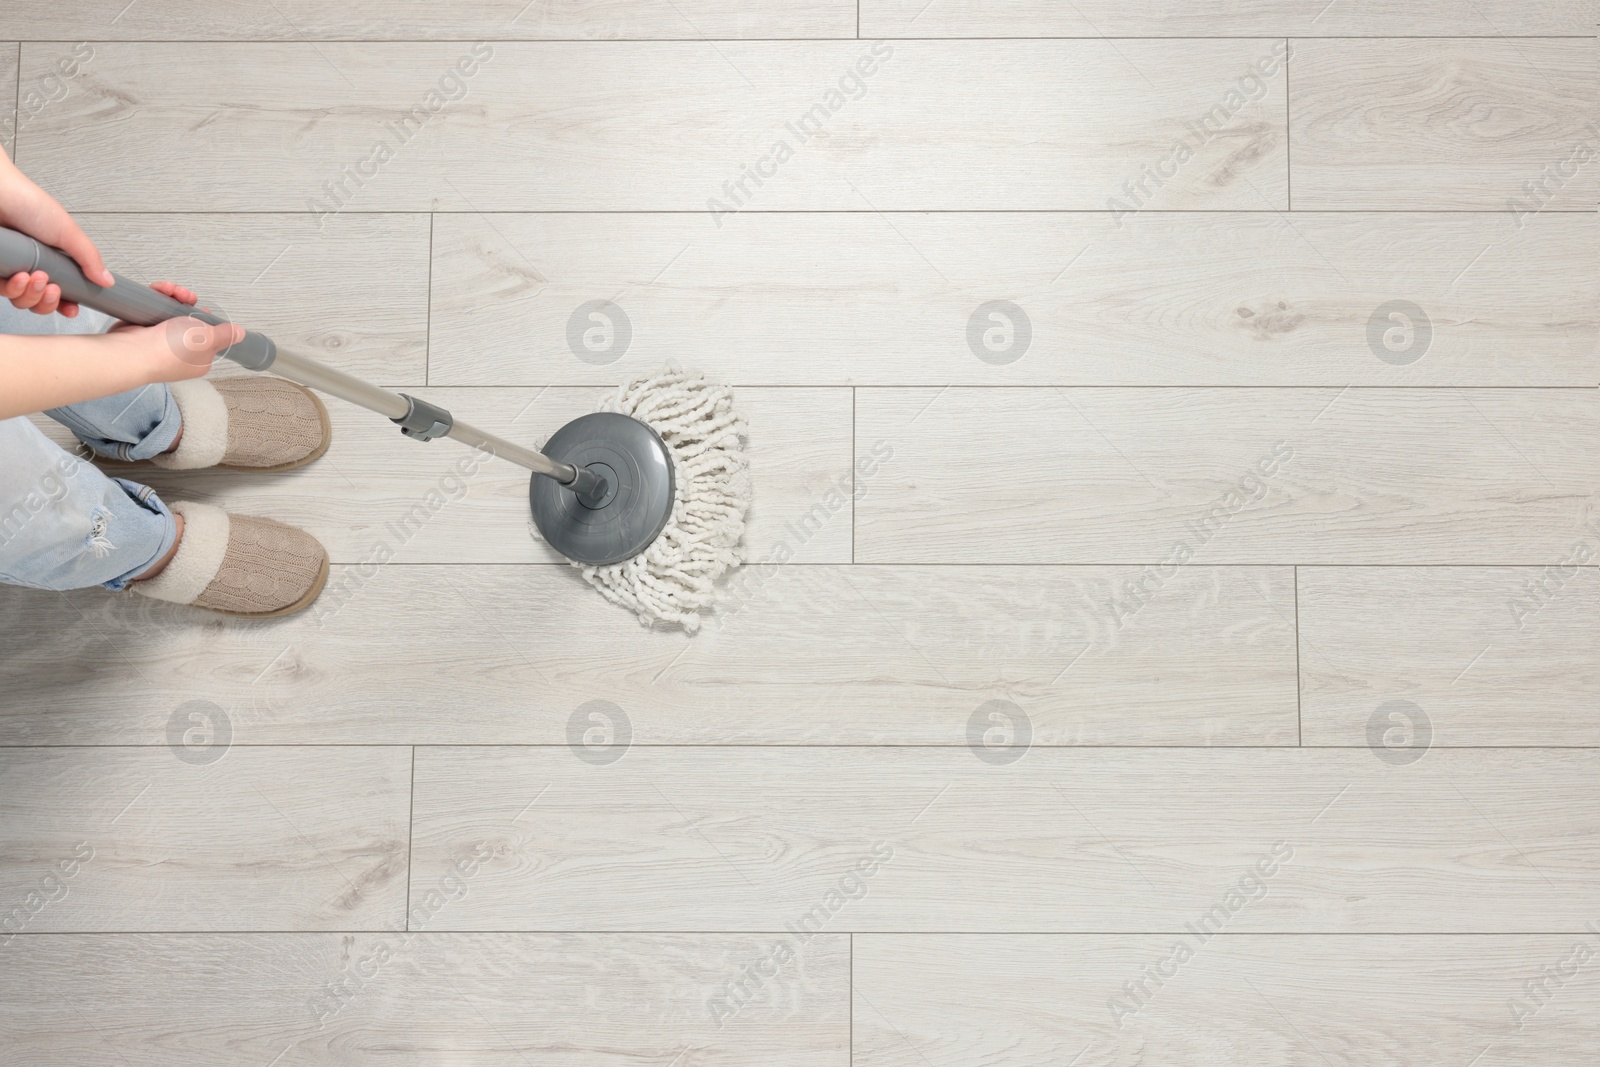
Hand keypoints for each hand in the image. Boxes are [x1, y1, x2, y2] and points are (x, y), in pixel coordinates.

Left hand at [0, 150, 115, 316]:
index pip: (61, 291)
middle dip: (49, 301)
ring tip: (37, 277)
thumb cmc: (25, 201)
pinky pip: (2, 292)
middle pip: (41, 302)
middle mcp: (30, 264)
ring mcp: (10, 267)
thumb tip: (106, 279)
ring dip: (32, 294)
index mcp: (51, 258)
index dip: (65, 303)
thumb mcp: (67, 231)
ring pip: (21, 300)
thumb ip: (89, 258)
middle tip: (53, 287)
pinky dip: (12, 288)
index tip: (71, 307)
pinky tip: (19, 275)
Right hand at [104, 281, 242, 382]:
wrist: (132, 350)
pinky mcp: (142, 328)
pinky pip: (154, 307)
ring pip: (171, 310)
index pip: (208, 337)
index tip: (204, 312)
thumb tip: (240, 333)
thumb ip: (225, 335)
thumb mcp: (209, 339)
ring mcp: (159, 339)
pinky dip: (157, 296)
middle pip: (188, 319)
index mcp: (198, 359)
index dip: (207, 321)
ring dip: (173, 295)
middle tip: (186, 297)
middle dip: (187, 302)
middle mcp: (178, 350)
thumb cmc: (170, 350)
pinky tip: (159, 290)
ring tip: (171, 290)